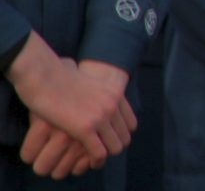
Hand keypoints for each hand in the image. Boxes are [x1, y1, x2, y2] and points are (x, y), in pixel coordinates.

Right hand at [8, 37, 134, 169]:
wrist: (43, 74)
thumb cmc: (57, 75)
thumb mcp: (88, 80)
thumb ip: (96, 90)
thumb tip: (91, 88)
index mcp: (115, 93)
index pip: (130, 123)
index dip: (119, 135)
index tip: (106, 140)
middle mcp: (113, 104)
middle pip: (124, 136)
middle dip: (112, 146)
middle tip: (97, 150)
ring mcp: (101, 116)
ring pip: (115, 147)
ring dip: (104, 154)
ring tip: (91, 157)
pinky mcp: (85, 128)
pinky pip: (99, 152)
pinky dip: (94, 159)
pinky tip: (85, 160)